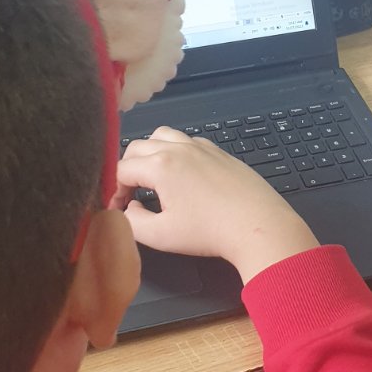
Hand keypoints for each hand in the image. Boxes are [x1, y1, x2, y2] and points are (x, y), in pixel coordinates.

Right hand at [114, 127, 317, 282]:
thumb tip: (127, 209)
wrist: (257, 225)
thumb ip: (132, 222)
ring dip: (150, 153)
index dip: (114, 191)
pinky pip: (187, 141)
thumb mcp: (161, 235)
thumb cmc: (209, 232)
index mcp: (161, 165)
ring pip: (162, 136)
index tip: (119, 210)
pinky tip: (182, 175)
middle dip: (128, 170)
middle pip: (137, 147)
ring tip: (153, 179)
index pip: (121, 170)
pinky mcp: (218, 151)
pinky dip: (175, 151)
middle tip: (131, 195)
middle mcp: (178, 148)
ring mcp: (200, 146)